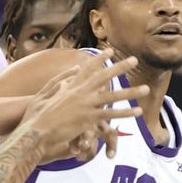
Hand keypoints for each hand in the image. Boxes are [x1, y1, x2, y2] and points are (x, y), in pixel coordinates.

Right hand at [22, 50, 149, 163]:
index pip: (88, 68)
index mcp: (71, 86)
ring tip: (146, 88)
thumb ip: (59, 80)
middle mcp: (81, 93)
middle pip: (104, 77)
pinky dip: (125, 114)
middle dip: (120, 67)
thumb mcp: (45, 93)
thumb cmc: (37, 114)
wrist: (36, 131)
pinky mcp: (89, 120)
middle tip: (134, 59)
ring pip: (113, 97)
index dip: (99, 59)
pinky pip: (111, 116)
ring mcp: (86, 106)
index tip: (110, 51)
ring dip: (131, 92)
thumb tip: (72, 69)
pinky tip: (137, 112)